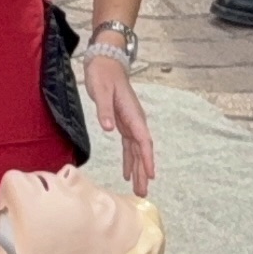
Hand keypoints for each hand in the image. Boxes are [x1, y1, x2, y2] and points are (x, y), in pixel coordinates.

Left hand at [85, 55, 156, 195]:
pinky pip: (129, 145)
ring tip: (138, 189)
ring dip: (137, 169)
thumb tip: (108, 128)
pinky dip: (128, 159)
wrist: (106, 61)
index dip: (147, 159)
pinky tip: (126, 173)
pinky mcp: (123, 122)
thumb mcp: (102, 90)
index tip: (151, 175)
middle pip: (142, 150)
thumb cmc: (104, 74)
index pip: (143, 140)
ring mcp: (130, 122)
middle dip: (143, 171)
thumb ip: (105, 110)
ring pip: (136, 150)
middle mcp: (135, 120)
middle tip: (143, 192)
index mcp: (132, 114)